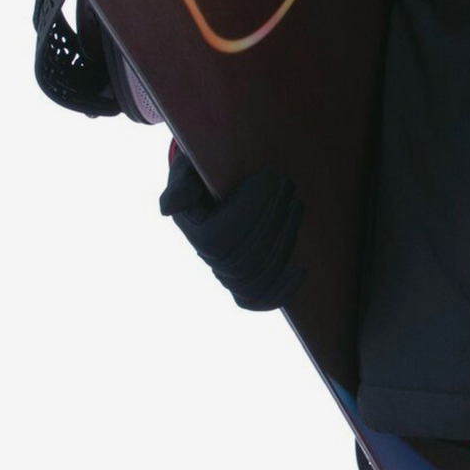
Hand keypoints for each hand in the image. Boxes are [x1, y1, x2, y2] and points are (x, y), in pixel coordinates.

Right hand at [158, 144, 305, 310]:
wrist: (216, 185)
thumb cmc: (204, 173)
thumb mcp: (190, 171)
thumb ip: (183, 186)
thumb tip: (168, 208)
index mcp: (196, 234)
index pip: (220, 237)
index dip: (249, 210)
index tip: (268, 177)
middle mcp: (210, 258)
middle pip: (244, 258)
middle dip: (272, 219)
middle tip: (287, 184)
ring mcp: (228, 273)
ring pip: (257, 275)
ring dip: (283, 239)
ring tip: (296, 205)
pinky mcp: (247, 281)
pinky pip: (261, 298)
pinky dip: (282, 290)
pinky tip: (300, 271)